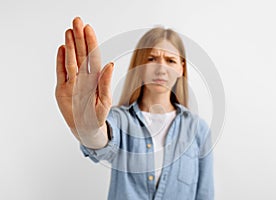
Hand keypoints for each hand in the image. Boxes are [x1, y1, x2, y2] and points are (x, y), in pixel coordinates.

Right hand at [55, 17, 113, 139]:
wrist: (86, 128)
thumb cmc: (97, 115)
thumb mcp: (104, 101)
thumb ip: (106, 83)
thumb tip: (109, 64)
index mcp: (95, 79)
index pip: (93, 57)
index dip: (91, 43)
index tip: (88, 29)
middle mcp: (83, 77)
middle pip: (81, 54)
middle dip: (79, 38)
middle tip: (77, 21)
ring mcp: (72, 81)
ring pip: (70, 60)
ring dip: (70, 45)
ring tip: (69, 31)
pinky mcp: (62, 88)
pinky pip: (61, 71)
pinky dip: (60, 60)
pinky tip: (62, 48)